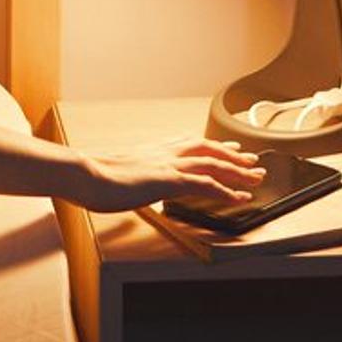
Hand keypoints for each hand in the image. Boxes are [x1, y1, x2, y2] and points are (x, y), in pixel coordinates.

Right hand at [66, 140, 263, 214]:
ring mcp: (169, 165)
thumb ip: (134, 172)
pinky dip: (225, 190)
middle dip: (234, 157)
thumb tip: (135, 180)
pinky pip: (204, 184)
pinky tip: (238, 197)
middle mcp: (166, 153)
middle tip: (253, 162)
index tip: (230, 148)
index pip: (192, 143)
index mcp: (155, 149)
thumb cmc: (96, 176)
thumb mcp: (120, 170)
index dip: (214, 146)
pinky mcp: (168, 180)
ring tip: (255, 178)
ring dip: (237, 172)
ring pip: (213, 164)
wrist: (86, 174)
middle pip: (209, 150)